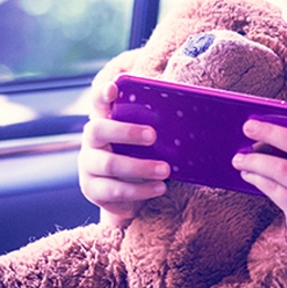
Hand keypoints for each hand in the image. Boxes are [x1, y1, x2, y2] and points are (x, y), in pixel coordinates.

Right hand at [78, 55, 169, 226]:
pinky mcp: (92, 190)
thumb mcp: (148, 144)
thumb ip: (157, 129)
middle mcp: (91, 141)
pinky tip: (160, 188)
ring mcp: (88, 166)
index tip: (113, 88)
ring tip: (165, 170)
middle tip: (153, 135)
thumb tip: (196, 119)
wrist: (130, 198)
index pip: (97, 102)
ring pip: (109, 164)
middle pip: (98, 129)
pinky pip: (114, 190)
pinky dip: (140, 190)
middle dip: (126, 132)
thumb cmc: (143, 160)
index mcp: (105, 122)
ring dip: (140, 166)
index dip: (101, 94)